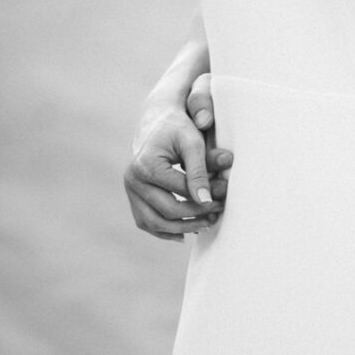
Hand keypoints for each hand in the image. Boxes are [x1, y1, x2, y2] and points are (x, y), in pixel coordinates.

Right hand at [124, 89, 229, 239]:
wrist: (158, 123)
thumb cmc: (179, 130)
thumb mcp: (193, 142)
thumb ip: (201, 169)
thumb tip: (207, 200)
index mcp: (146, 163)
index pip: (181, 190)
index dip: (205, 197)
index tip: (223, 198)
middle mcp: (133, 178)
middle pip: (168, 210)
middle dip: (197, 215)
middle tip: (218, 211)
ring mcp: (130, 190)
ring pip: (156, 223)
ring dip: (184, 228)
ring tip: (207, 223)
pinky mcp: (133, 198)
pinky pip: (147, 223)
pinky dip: (166, 231)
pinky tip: (186, 230)